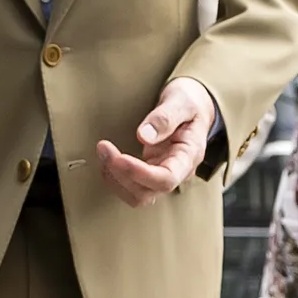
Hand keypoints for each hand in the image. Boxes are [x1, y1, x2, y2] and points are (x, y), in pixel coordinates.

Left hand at [96, 78, 218, 206]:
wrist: (193, 108)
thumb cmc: (190, 104)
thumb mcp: (182, 102)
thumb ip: (165, 117)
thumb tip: (143, 135)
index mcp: (189, 156)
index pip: (167, 178)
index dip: (140, 173)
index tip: (120, 158)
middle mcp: (177, 172)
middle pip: (147, 191)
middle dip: (121, 174)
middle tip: (104, 148)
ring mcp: (163, 175)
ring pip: (137, 195)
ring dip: (115, 179)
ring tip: (104, 153)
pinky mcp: (150, 174)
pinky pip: (131, 188)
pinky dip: (115, 178)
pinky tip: (108, 160)